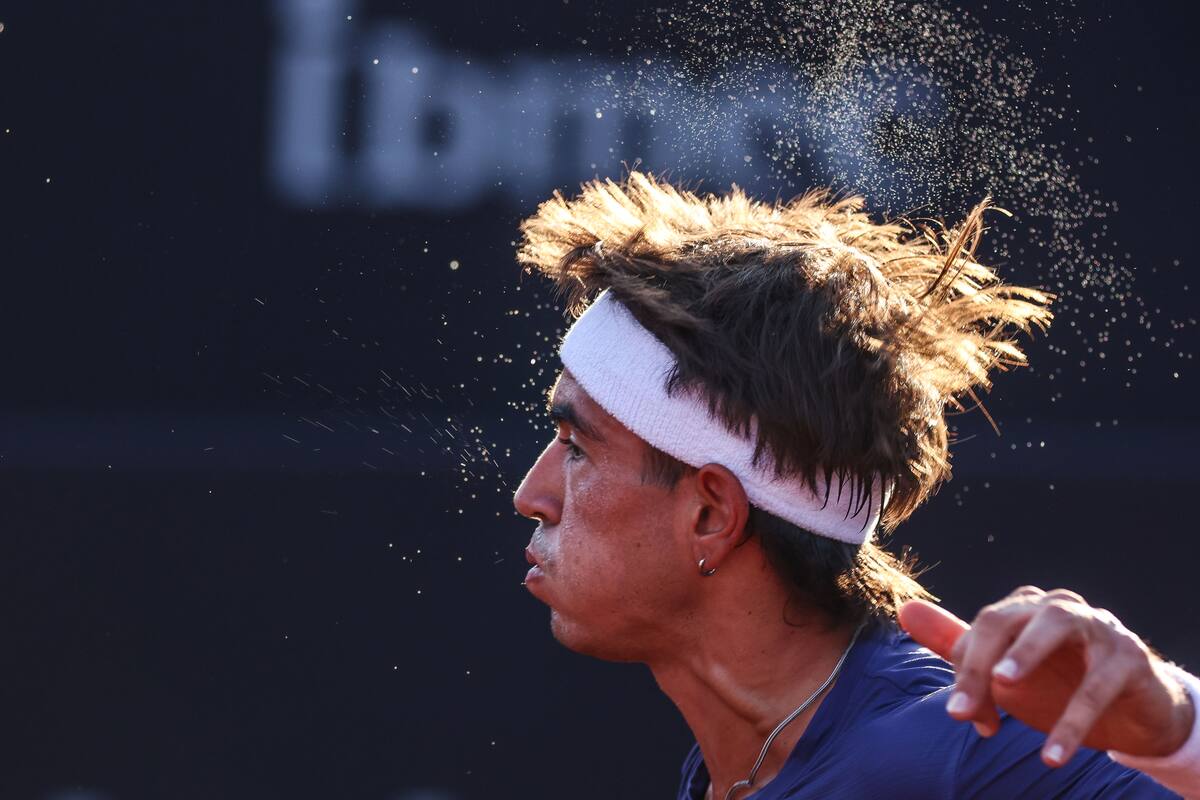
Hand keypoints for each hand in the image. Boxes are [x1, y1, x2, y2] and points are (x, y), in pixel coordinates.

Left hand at [898, 587, 1193, 766]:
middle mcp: (1056, 605)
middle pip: (1004, 619)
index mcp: (1022, 607)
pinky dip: (1074, 719)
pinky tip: (1052, 753)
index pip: (979, 630)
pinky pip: (1098, 684)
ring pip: (1055, 625)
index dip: (964, 672)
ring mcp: (1097, 624)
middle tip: (959, 712)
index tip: (961, 716)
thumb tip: (906, 610)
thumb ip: (956, 643)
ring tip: (1003, 687)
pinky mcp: (1130, 656)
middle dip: (977, 664)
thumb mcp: (1002, 671)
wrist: (1131, 711)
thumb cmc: (1059, 683)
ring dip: (1026, 654)